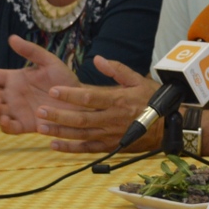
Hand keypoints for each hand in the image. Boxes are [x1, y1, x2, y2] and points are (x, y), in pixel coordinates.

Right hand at [0, 35, 82, 134]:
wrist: (80, 101)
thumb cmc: (64, 79)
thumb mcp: (49, 62)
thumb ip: (31, 51)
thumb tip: (12, 38)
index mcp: (13, 79)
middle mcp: (11, 95)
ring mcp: (16, 111)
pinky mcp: (25, 125)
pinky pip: (10, 128)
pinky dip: (5, 125)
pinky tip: (5, 119)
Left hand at [29, 55, 159, 152]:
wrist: (167, 125)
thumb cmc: (151, 100)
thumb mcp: (137, 80)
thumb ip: (116, 69)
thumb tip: (97, 59)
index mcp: (117, 100)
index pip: (89, 98)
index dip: (70, 95)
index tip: (53, 91)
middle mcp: (111, 119)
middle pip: (81, 118)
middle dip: (59, 115)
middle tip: (40, 111)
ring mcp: (110, 134)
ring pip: (81, 134)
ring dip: (60, 132)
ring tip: (41, 128)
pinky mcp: (110, 146)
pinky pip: (88, 148)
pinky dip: (71, 148)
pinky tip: (54, 145)